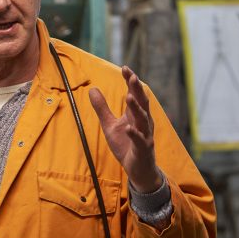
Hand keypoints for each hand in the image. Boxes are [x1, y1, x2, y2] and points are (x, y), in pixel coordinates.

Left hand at [89, 65, 160, 192]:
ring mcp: (145, 135)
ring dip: (136, 108)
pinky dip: (134, 134)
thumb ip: (102, 108)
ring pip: (143, 120)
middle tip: (132, 76)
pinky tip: (128, 128)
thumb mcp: (109, 125)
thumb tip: (92, 88)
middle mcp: (143, 122)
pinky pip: (140, 140)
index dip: (131, 82)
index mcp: (136, 115)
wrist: (138, 169)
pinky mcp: (143, 149)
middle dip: (137, 90)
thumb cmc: (125, 145)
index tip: (125, 68)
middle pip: (142, 103)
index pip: (135, 94)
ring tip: (129, 97)